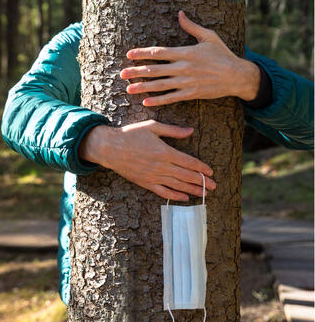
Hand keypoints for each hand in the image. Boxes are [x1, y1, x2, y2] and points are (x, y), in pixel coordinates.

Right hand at [78, 120, 215, 200]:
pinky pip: (163, 192)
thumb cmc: (131, 134)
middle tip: (214, 186)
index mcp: (165, 151)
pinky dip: (175, 195)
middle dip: (202, 181)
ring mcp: (154, 176)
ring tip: (204, 193)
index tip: (211, 172)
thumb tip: (190, 131)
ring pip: (177, 185)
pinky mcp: (146, 183)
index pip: (189, 162)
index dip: (201, 168)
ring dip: (192, 189)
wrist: (110, 148)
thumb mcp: (153, 127)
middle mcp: (162, 166)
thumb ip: (173, 130)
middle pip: (186, 175)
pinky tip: (184, 198)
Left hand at [120, 10, 260, 105]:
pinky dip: (158, 100)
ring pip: (160, 85)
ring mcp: (186, 82)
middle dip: (137, 72)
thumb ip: (192, 27)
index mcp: (186, 52)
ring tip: (129, 89)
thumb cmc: (223, 55)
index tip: (129, 55)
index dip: (142, 53)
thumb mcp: (209, 36)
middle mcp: (183, 67)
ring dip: (143, 87)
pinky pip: (171, 97)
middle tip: (122, 75)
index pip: (159, 52)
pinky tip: (146, 102)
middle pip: (155, 70)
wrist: (236, 76)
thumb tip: (180, 14)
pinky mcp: (191, 93)